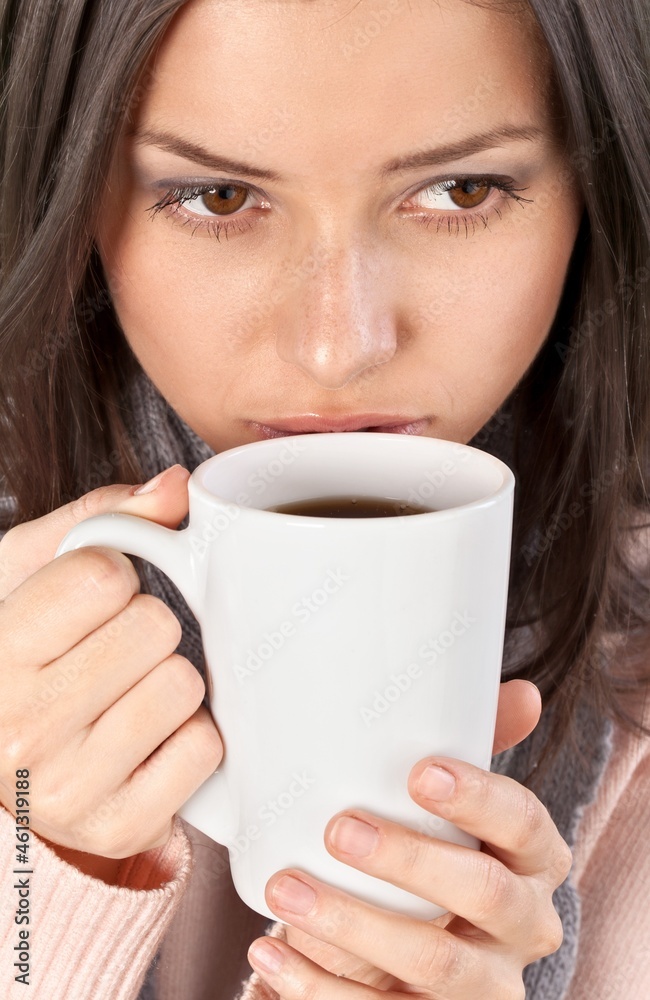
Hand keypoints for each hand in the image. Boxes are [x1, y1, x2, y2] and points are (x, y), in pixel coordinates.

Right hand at [0, 465, 221, 870]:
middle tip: (110, 654)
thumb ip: (98, 519)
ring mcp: (67, 789)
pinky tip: (145, 742)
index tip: (94, 602)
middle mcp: (20, 729)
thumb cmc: (20, 657)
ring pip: (183, 686)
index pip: (101, 576)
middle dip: (145, 628)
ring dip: (169, 682)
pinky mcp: (117, 829)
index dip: (113, 577)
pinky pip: (203, 748)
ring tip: (125, 697)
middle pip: (155, 628)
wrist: (3, 766)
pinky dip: (187, 738)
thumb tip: (178, 486)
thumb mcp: (28, 573)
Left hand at [247, 680, 570, 998]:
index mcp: (534, 861)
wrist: (412, 957)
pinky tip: (269, 952)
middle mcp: (523, 926)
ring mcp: (484, 984)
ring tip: (284, 889)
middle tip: (339, 829)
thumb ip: (476, 748)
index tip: (420, 773)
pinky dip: (317, 988)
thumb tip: (523, 691)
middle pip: (484, 893)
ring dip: (351, 924)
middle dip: (409, 860)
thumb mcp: (457, 809)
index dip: (478, 798)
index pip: (525, 823)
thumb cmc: (436, 856)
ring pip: (433, 962)